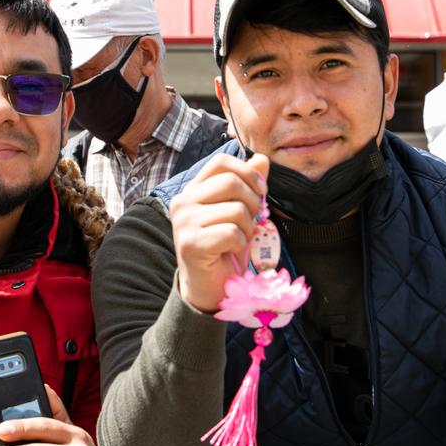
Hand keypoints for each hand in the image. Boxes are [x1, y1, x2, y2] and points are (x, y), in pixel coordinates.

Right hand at [169, 152, 269, 313]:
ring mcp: (184, 222)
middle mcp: (183, 202)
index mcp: (193, 190)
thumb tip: (262, 159)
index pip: (221, 162)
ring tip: (238, 239)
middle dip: (253, 202)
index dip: (247, 172)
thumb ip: (248, 185)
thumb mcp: (240, 212)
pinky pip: (232, 233)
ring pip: (236, 209)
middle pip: (231, 182)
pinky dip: (240, 243)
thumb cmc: (224, 248)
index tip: (261, 190)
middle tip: (252, 221)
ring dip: (247, 228)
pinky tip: (230, 251)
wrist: (208, 287)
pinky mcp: (191, 243)